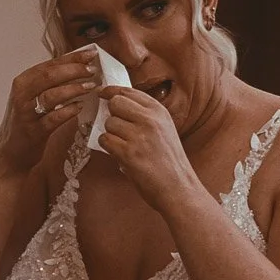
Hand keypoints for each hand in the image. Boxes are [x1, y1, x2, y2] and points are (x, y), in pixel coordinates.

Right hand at [0, 50, 98, 174]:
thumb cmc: (28, 122)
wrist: (11, 153)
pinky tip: (80, 107)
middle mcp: (22, 94)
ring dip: (74, 89)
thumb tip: (79, 66)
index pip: (50, 64)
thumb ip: (51, 82)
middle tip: (93, 70)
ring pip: (51, 95)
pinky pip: (53, 118)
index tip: (91, 54)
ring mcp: (26, 113)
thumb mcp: (34, 97)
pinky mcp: (33, 131)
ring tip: (91, 87)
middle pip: (50, 75)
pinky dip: (68, 111)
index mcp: (23, 81)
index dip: (72, 58)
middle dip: (74, 70)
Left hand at [96, 86, 206, 215]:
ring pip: (109, 123)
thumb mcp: (164, 130)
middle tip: (119, 129)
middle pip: (115, 103)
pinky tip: (120, 155)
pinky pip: (105, 140)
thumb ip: (143, 116)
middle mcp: (150, 119)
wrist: (178, 188)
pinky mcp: (129, 153)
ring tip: (124, 147)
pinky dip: (108, 148)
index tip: (102, 93)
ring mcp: (139, 135)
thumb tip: (114, 105)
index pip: (129, 91)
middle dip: (112, 115)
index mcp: (159, 111)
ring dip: (111, 135)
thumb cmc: (169, 162)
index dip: (111, 91)